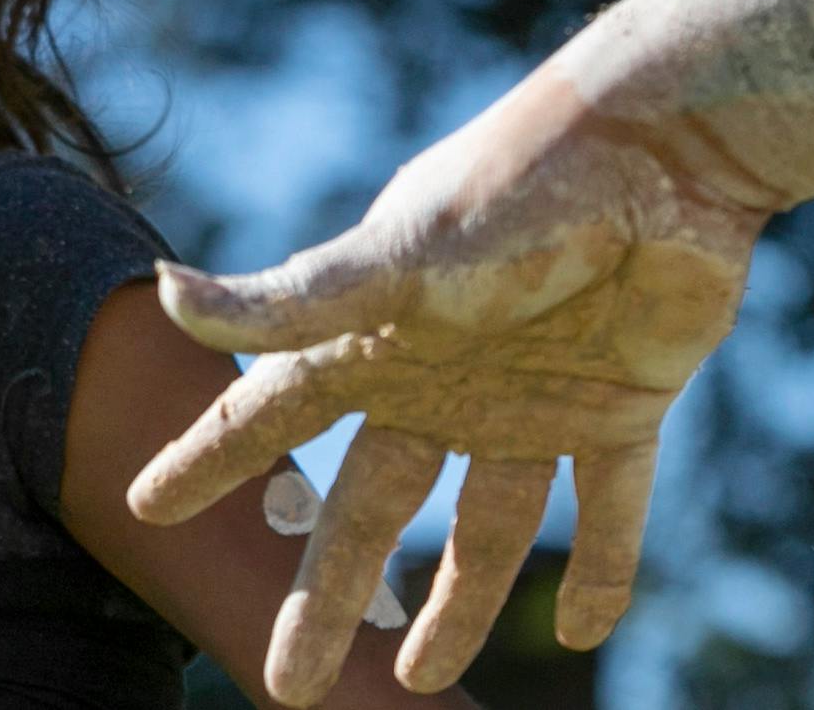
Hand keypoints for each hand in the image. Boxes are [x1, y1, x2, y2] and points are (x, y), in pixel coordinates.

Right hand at [127, 82, 766, 704]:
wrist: (666, 155)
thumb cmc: (520, 191)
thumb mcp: (400, 257)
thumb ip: (296, 303)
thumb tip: (168, 295)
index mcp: (377, 340)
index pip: (269, 417)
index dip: (210, 460)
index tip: (147, 505)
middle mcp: (447, 380)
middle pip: (372, 510)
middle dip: (328, 592)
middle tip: (290, 683)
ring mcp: (536, 399)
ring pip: (490, 526)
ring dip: (460, 603)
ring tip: (422, 679)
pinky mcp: (624, 403)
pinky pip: (610, 506)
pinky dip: (603, 570)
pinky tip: (586, 629)